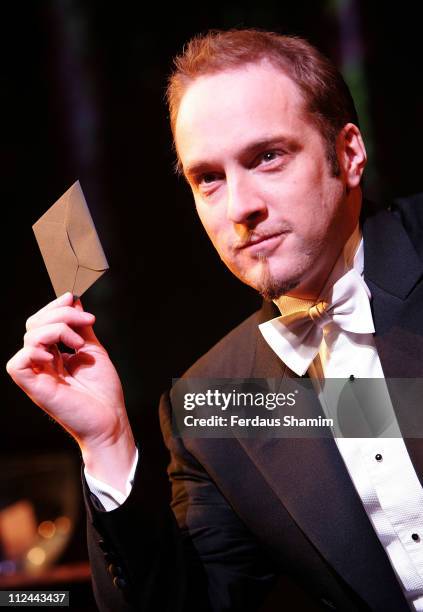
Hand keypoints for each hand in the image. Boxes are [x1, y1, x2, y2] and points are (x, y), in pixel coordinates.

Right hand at [6, 292, 135, 491]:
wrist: (111, 419)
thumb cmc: (103, 392)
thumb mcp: (93, 350)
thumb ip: (81, 327)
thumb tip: (73, 301)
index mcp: (53, 354)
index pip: (41, 322)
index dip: (55, 307)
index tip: (75, 299)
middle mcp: (42, 362)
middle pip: (34, 324)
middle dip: (60, 313)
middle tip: (87, 320)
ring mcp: (37, 375)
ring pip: (29, 337)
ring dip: (58, 329)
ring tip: (79, 343)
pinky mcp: (34, 387)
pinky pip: (19, 362)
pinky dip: (36, 350)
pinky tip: (58, 355)